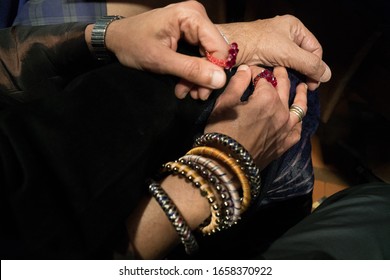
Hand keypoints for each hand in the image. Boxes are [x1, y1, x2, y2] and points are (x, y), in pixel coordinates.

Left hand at [100, 1, 228, 96]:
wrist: (116, 39)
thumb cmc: (133, 44)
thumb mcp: (161, 60)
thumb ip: (190, 69)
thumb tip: (220, 80)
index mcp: (191, 16)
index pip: (219, 46)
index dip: (216, 71)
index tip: (204, 91)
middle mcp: (197, 17)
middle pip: (215, 52)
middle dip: (204, 77)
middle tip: (195, 96)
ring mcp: (193, 26)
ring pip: (207, 58)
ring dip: (197, 78)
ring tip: (185, 92)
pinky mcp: (189, 36)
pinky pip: (198, 57)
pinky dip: (192, 73)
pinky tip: (183, 86)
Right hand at [205, 65, 307, 169]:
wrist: (228, 163)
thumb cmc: (222, 131)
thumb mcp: (225, 103)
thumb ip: (237, 83)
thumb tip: (246, 69)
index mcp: (267, 98)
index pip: (263, 77)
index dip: (255, 72)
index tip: (249, 70)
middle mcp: (282, 110)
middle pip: (284, 87)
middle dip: (280, 76)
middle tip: (278, 69)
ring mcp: (287, 128)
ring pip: (299, 106)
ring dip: (300, 94)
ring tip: (302, 87)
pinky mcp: (286, 143)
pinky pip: (298, 128)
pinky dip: (299, 119)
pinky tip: (297, 116)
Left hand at [217, 15, 331, 90]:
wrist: (231, 47)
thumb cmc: (259, 44)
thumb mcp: (289, 53)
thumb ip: (310, 64)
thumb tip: (327, 75)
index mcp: (294, 27)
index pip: (314, 49)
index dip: (316, 66)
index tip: (314, 83)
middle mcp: (285, 34)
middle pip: (303, 57)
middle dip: (304, 71)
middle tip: (306, 86)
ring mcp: (274, 45)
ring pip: (290, 63)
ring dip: (292, 74)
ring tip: (291, 85)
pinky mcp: (263, 55)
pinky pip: (278, 67)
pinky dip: (280, 75)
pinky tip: (279, 82)